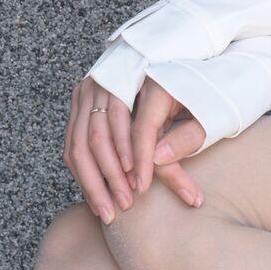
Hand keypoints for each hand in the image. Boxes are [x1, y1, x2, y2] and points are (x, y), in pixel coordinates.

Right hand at [65, 74, 205, 222]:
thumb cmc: (186, 92)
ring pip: (79, 141)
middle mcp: (109, 81)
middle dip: (110, 176)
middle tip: (123, 206)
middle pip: (99, 135)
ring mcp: (91, 89)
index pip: (136, 126)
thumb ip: (184, 139)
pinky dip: (83, 170)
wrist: (168, 60)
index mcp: (143, 78)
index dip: (139, 160)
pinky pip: (73, 141)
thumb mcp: (197, 112)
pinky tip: (96, 194)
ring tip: (108, 209)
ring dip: (92, 180)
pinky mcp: (82, 100)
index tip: (142, 189)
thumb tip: (159, 161)